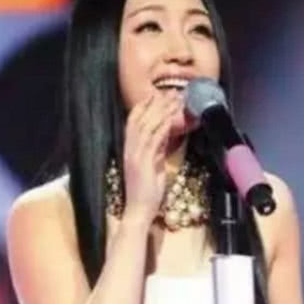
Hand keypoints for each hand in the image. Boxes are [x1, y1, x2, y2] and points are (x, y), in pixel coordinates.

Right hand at [122, 91, 181, 225]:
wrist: (139, 211)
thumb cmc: (147, 194)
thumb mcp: (153, 169)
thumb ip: (156, 154)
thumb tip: (163, 141)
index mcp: (129, 151)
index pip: (133, 123)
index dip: (142, 107)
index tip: (154, 95)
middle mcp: (130, 150)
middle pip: (139, 119)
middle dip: (153, 104)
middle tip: (167, 92)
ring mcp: (135, 155)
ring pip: (146, 126)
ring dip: (160, 111)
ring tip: (173, 100)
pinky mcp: (143, 162)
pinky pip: (154, 140)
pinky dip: (162, 127)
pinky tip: (172, 118)